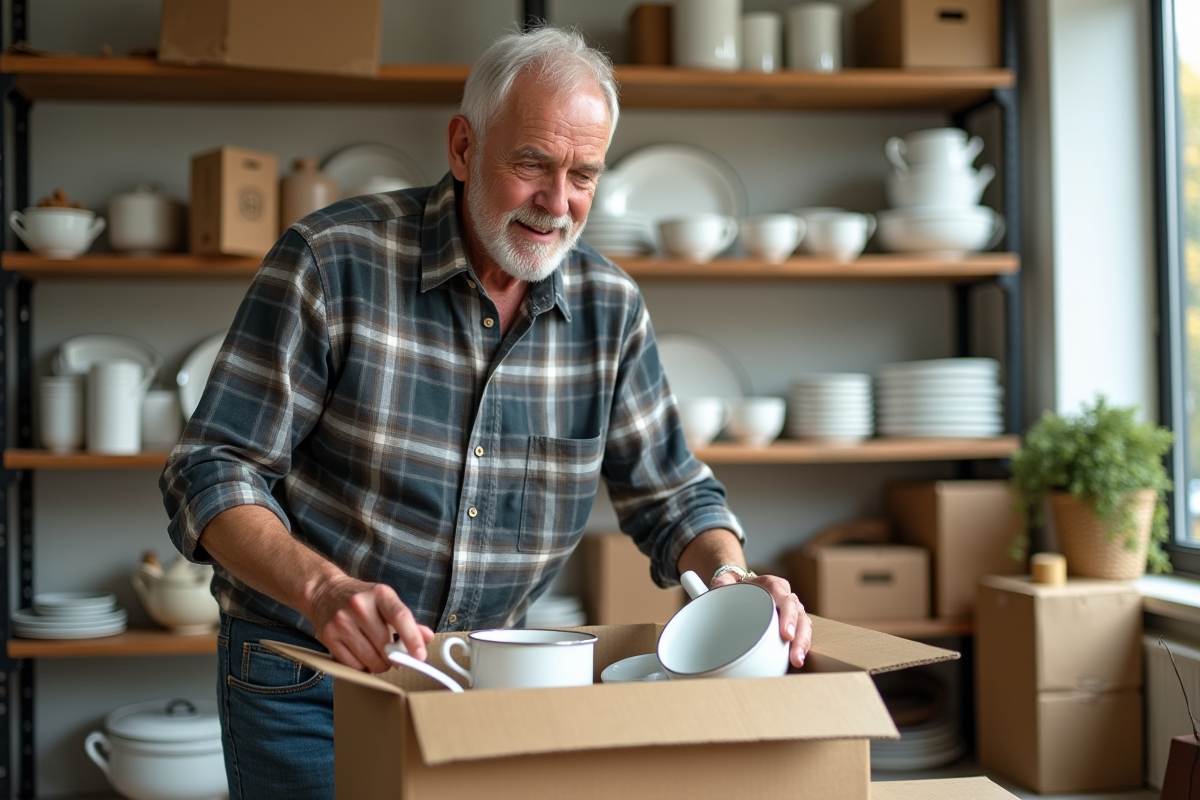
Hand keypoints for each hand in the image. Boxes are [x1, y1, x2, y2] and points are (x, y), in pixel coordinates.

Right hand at [306, 575, 433, 672]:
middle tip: (393, 656)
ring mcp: (341, 621)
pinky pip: (352, 665)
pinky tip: (360, 655)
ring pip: (369, 659)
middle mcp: (359, 606)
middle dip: (393, 657)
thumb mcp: (385, 601)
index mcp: (380, 594)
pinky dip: (361, 666)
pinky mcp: (328, 636)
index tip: (420, 656)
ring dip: (378, 665)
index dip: (412, 638)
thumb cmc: (362, 599)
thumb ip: (407, 621)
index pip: (400, 616)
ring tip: (376, 655)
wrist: (324, 592)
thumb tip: (428, 637)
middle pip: (385, 645)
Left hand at [711, 570, 811, 668]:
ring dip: (802, 646)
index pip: (786, 599)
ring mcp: (791, 612)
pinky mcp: (790, 625)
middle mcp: (786, 597)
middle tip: (795, 657)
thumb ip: (723, 582)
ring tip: (797, 662)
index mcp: (773, 585)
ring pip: (804, 627)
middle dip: (800, 638)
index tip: (786, 635)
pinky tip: (795, 662)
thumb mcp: (728, 581)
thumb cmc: (738, 586)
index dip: (789, 617)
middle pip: (800, 616)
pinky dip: (799, 648)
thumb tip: (718, 587)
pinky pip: (799, 635)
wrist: (742, 587)